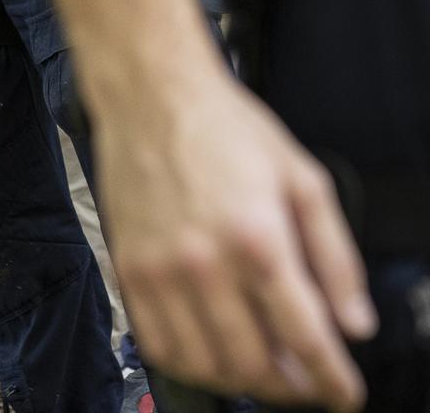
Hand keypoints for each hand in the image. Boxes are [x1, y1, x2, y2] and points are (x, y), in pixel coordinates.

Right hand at [98, 75, 375, 409]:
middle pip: (254, 361)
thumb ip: (335, 257)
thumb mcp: (304, 180)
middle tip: (306, 382)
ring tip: (261, 371)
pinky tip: (209, 354)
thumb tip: (354, 321)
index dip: (332, 377)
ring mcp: (160, 270)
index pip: (305, 335)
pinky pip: (156, 342)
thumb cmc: (224, 129)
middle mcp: (205, 262)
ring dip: (239, 382)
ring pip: (203, 362)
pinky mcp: (128, 269)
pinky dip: (188, 363)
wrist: (151, 98)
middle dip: (290, 387)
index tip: (345, 393)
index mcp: (258, 238)